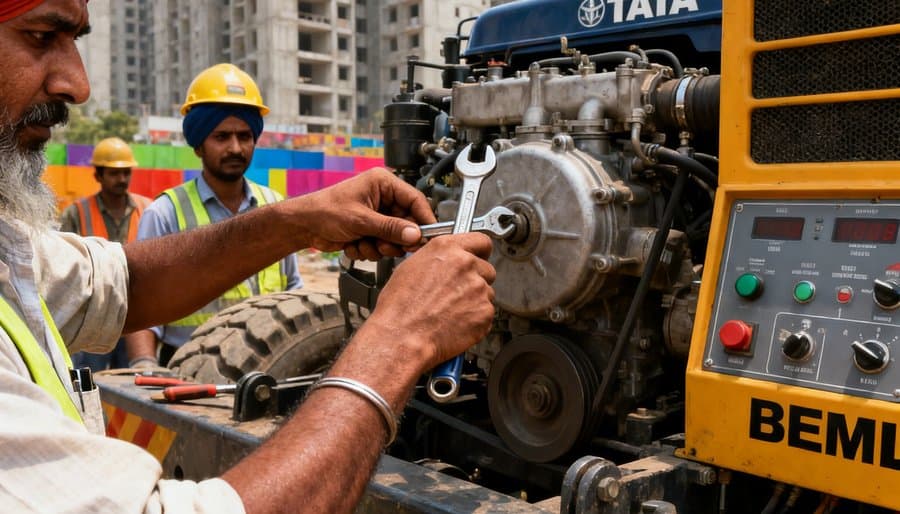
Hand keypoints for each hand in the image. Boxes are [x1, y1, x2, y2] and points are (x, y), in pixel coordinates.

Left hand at [297, 168, 435, 259]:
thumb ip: (390, 228)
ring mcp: (377, 215)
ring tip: (364, 243)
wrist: (303, 226)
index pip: (415, 200)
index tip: (428, 237)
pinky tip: (354, 244)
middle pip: (407, 223)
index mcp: (383, 184)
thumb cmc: (325, 211)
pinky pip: (382, 245)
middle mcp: (383, 198)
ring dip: (380, 247)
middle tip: (387, 246)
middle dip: (395, 239)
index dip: (424, 220)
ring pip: (395, 238)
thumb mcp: (361, 220)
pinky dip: (369, 249)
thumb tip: (415, 235)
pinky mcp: (371, 230)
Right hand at [366, 233, 496, 369]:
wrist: (402, 336)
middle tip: (457, 293)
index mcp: (447, 249)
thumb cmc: (400, 307)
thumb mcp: (411, 267)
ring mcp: (478, 289)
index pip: (481, 241)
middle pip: (486, 269)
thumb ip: (438, 259)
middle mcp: (466, 265)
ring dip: (475, 300)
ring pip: (487, 292)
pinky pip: (487, 313)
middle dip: (475, 280)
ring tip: (451, 311)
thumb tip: (446, 261)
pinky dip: (476, 319)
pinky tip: (456, 322)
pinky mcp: (485, 312)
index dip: (480, 252)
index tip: (479, 258)